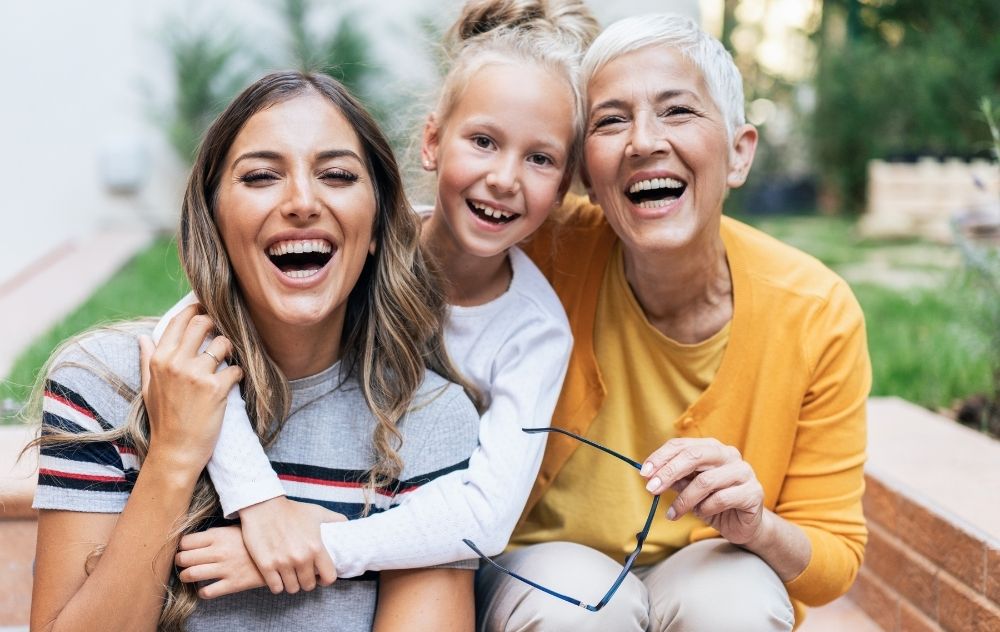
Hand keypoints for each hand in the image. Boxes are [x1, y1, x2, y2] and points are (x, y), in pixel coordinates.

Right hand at [139, 305, 242, 471]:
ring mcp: (196, 375)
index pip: (179, 321)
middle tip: (220, 336)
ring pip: (223, 343)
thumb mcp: (148, 388)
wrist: (176, 451)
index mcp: (159, 359)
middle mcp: (176, 363)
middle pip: (203, 323)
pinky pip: (236, 369)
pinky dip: (237, 375)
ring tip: (226, 363)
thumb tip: (143, 337)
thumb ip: (147, 360)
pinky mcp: (216, 389)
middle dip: (216, 325)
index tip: (206, 309)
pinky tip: (231, 384)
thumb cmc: (163, 420)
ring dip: (229, 350)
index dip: (195, 310)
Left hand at [175, 526, 265, 598]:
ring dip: (186, 576)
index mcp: (218, 535)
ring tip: (190, 575)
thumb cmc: (255, 540)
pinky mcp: (232, 584)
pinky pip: (207, 592)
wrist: (279, 554)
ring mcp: (225, 568)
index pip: (186, 542)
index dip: (182, 546)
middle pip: (183, 558)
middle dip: (180, 562)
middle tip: (184, 563)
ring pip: (191, 575)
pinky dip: (202, 592)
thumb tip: (197, 538)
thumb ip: (216, 533)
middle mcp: (219, 551)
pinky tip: (206, 587)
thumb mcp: (236, 529)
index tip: (185, 549)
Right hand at [238, 497, 345, 593]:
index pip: (329, 577)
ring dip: (292, 583)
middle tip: (303, 574)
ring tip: (290, 575)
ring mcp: (282, 563)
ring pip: (292, 588)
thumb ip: (335, 520)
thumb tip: (348, 526)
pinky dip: (278, 584)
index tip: (321, 577)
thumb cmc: (292, 510)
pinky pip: (276, 587)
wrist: (263, 506)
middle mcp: (301, 558)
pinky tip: (278, 577)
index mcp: (316, 547)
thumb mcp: (317, 512)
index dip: (326, 579)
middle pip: (309, 585)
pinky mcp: (266, 566)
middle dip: (307, 581)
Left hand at [641, 437, 764, 545]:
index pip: (682, 445)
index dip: (661, 457)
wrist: (744, 525)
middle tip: (651, 489)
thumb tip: (649, 475)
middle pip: (694, 456)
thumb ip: (674, 480)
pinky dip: (705, 508)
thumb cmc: (714, 503)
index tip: (644, 473)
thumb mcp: (689, 490)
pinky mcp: (753, 492)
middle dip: (669, 472)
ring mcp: (744, 472)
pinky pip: (721, 498)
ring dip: (685, 499)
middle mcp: (729, 454)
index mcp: (712, 448)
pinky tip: (701, 514)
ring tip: (674, 512)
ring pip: (706, 480)